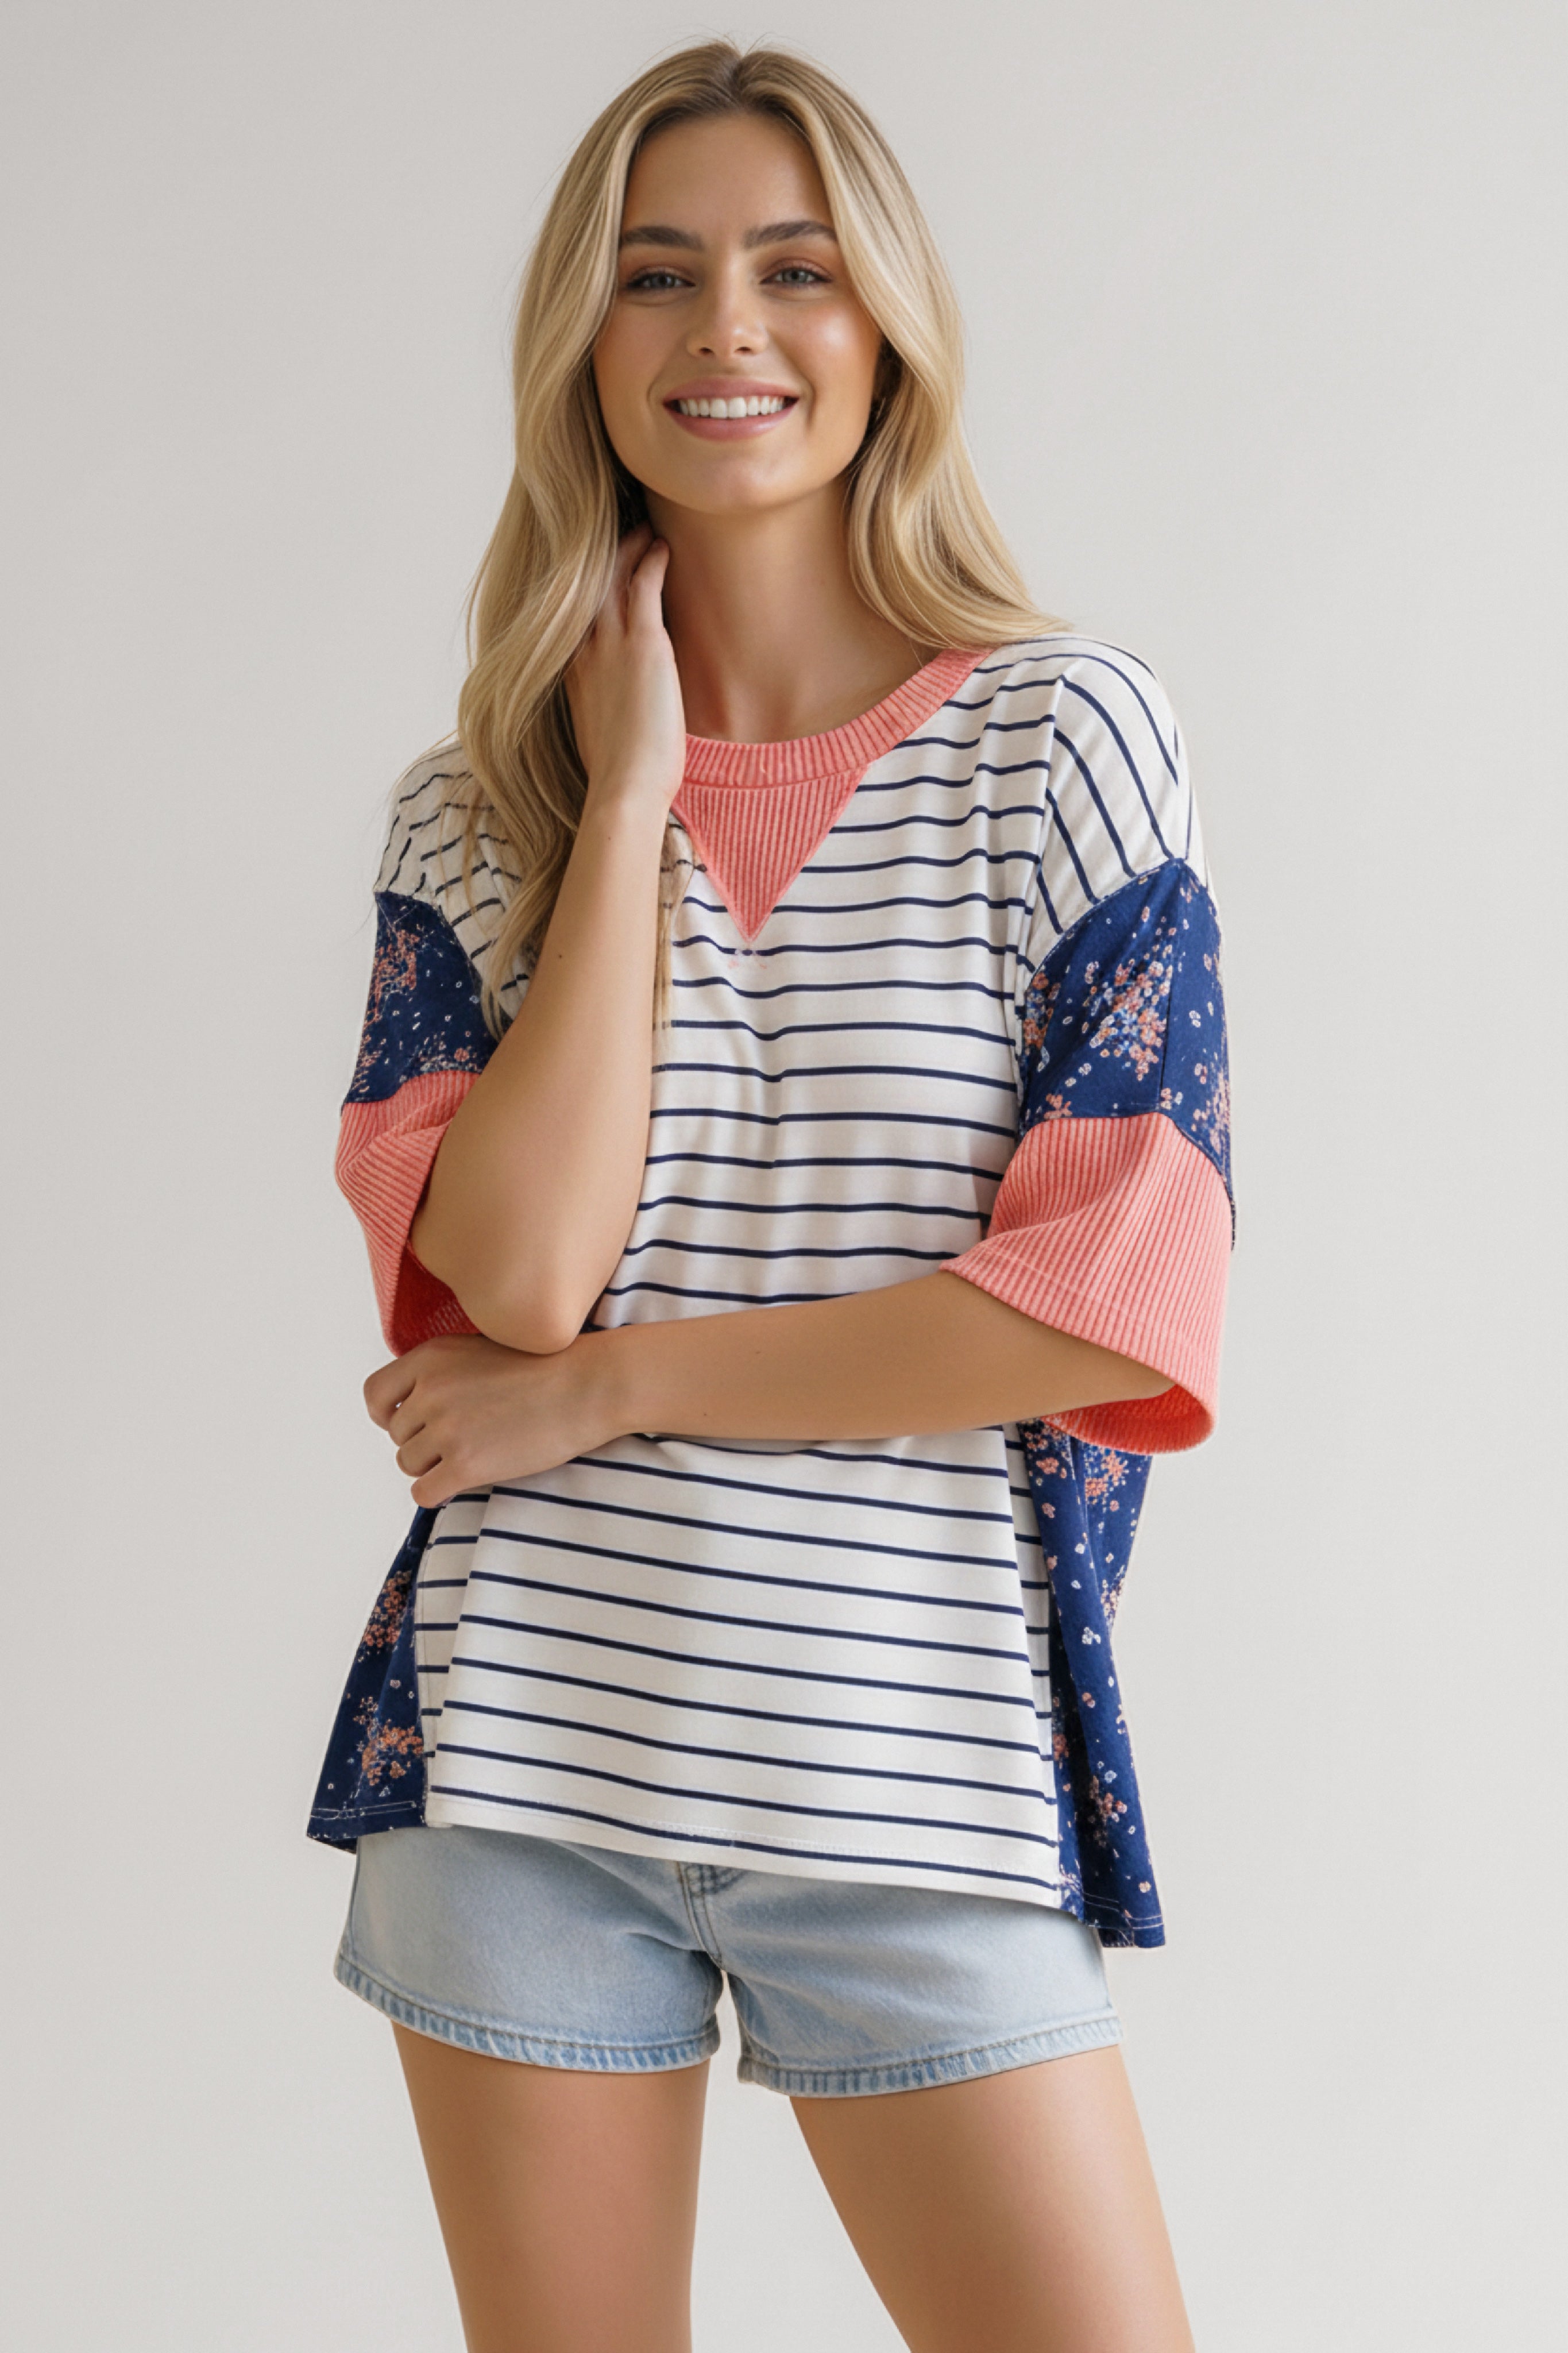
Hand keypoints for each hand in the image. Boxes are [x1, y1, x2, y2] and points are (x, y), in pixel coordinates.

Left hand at [363, 1331, 622, 1508]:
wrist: (585, 1386)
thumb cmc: (544, 1367)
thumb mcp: (479, 1350)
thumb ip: (440, 1371)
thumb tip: (412, 1407)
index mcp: (430, 1358)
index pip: (375, 1394)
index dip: (385, 1415)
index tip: (405, 1424)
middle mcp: (429, 1392)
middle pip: (397, 1436)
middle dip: (423, 1442)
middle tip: (463, 1440)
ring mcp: (446, 1429)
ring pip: (408, 1465)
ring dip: (433, 1467)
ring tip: (472, 1456)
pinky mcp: (466, 1464)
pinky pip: (424, 1493)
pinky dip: (438, 1492)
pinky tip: (463, 1482)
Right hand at [564, 522, 686, 811]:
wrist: (624, 787)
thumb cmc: (619, 774)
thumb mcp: (600, 732)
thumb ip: (604, 708)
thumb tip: (618, 711)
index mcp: (572, 670)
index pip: (577, 613)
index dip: (589, 585)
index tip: (602, 570)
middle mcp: (584, 649)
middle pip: (589, 584)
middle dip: (606, 554)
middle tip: (625, 532)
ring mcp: (610, 644)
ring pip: (614, 576)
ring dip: (630, 548)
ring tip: (647, 530)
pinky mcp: (643, 645)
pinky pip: (644, 587)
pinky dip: (651, 562)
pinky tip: (663, 548)